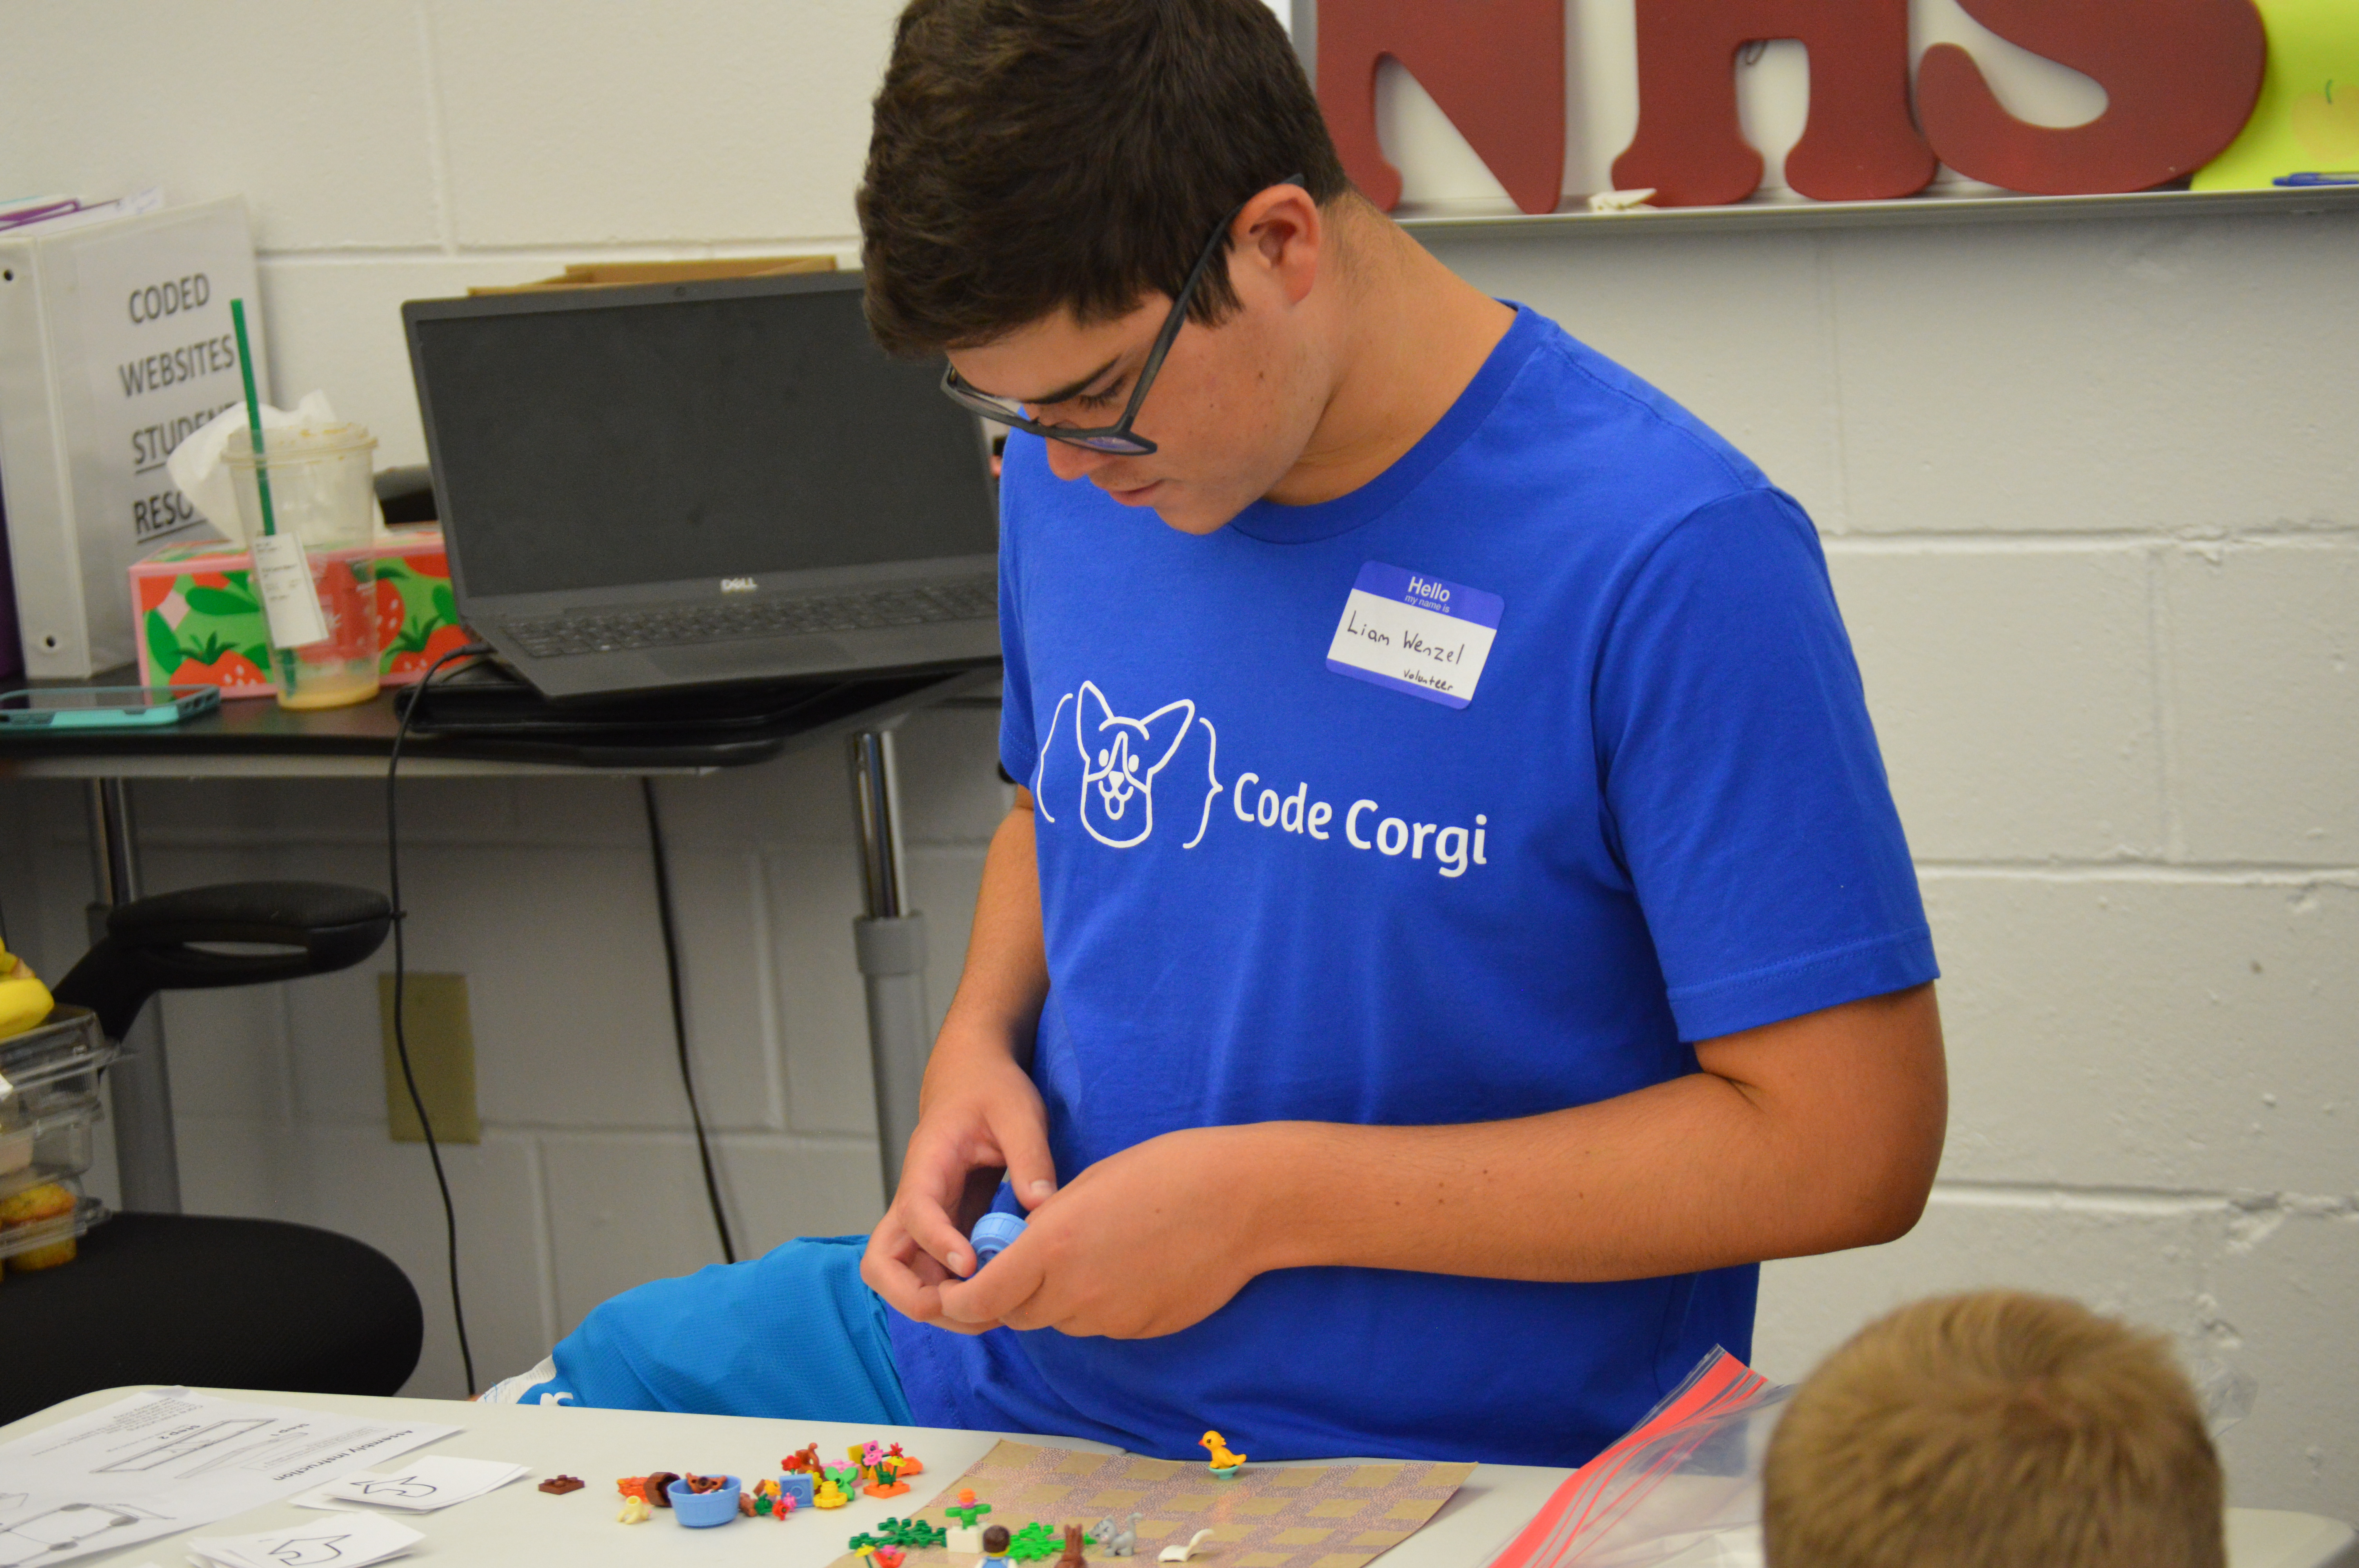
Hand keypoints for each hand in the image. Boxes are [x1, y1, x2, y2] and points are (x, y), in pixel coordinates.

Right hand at [861, 1030, 1057, 1333]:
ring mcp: (925, 1218)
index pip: (914, 1212)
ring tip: (988, 1310)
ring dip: (934, 1302)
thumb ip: (1030, 1157)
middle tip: (968, 1305)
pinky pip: (932, 1271)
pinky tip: (996, 1295)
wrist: (973, 1078)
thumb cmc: (992, 1090)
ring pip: (901, 1275)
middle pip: (882, 1261)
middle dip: (912, 1296)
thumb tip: (1041, 1206)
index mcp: (929, 1164)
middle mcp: (916, 1197)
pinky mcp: (943, 1228)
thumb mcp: (1019, 1111)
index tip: (971, 1266)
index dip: (936, 1243)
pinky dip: (954, 1292)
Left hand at [936, 1125, 1277, 1338]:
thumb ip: (1046, 1226)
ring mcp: (1112, 1318)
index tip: (953, 1291)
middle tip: (1023, 1262)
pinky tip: (1132, 1265)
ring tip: (1096, 1250)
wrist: (1243, 1200)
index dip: (958, 1302)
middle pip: (1017, 1315)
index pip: (981, 1299)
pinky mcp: (1143, 1329)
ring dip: (1058, 1297)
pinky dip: (1101, 1302)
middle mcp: (1076, 1292)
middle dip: (1009, 1295)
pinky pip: (1103, 1323)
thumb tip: (1025, 1251)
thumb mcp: (1088, 1184)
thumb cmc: (1169, 1172)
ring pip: (1061, 1320)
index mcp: (1052, 1247)